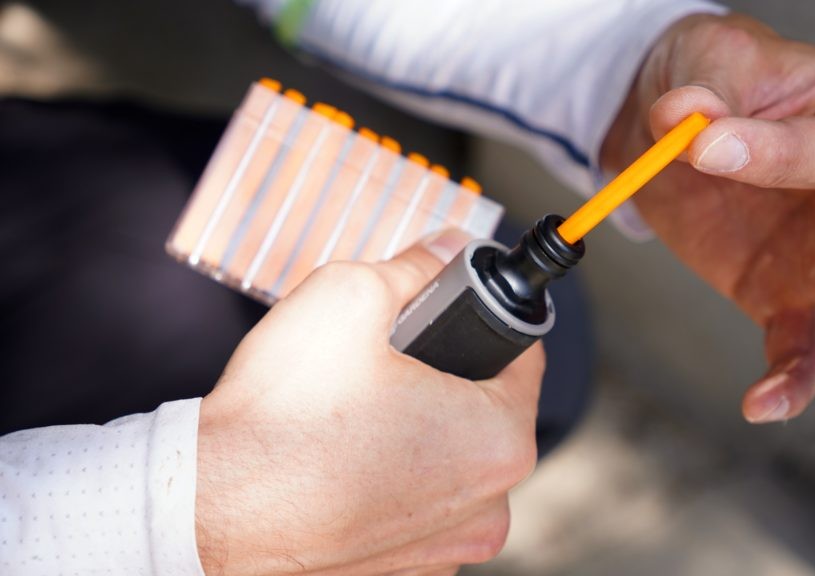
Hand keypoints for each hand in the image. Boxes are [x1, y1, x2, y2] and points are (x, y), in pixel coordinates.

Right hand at [194, 230, 543, 574]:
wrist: (205, 511)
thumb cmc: (280, 417)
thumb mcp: (352, 295)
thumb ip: (418, 266)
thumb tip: (449, 249)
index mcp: (499, 441)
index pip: (524, 356)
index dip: (485, 320)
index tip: (449, 314)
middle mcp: (489, 506)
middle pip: (487, 411)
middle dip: (448, 376)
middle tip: (388, 359)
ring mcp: (449, 549)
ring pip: (453, 460)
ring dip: (422, 430)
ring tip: (359, 412)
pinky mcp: (408, 570)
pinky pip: (420, 504)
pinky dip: (395, 479)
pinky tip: (347, 461)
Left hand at [601, 13, 814, 421]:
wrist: (678, 127)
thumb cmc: (717, 80)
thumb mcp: (707, 62)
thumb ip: (703, 91)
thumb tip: (686, 119)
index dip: (788, 154)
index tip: (708, 149)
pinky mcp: (787, 298)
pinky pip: (802, 349)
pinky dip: (790, 382)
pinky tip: (762, 403)